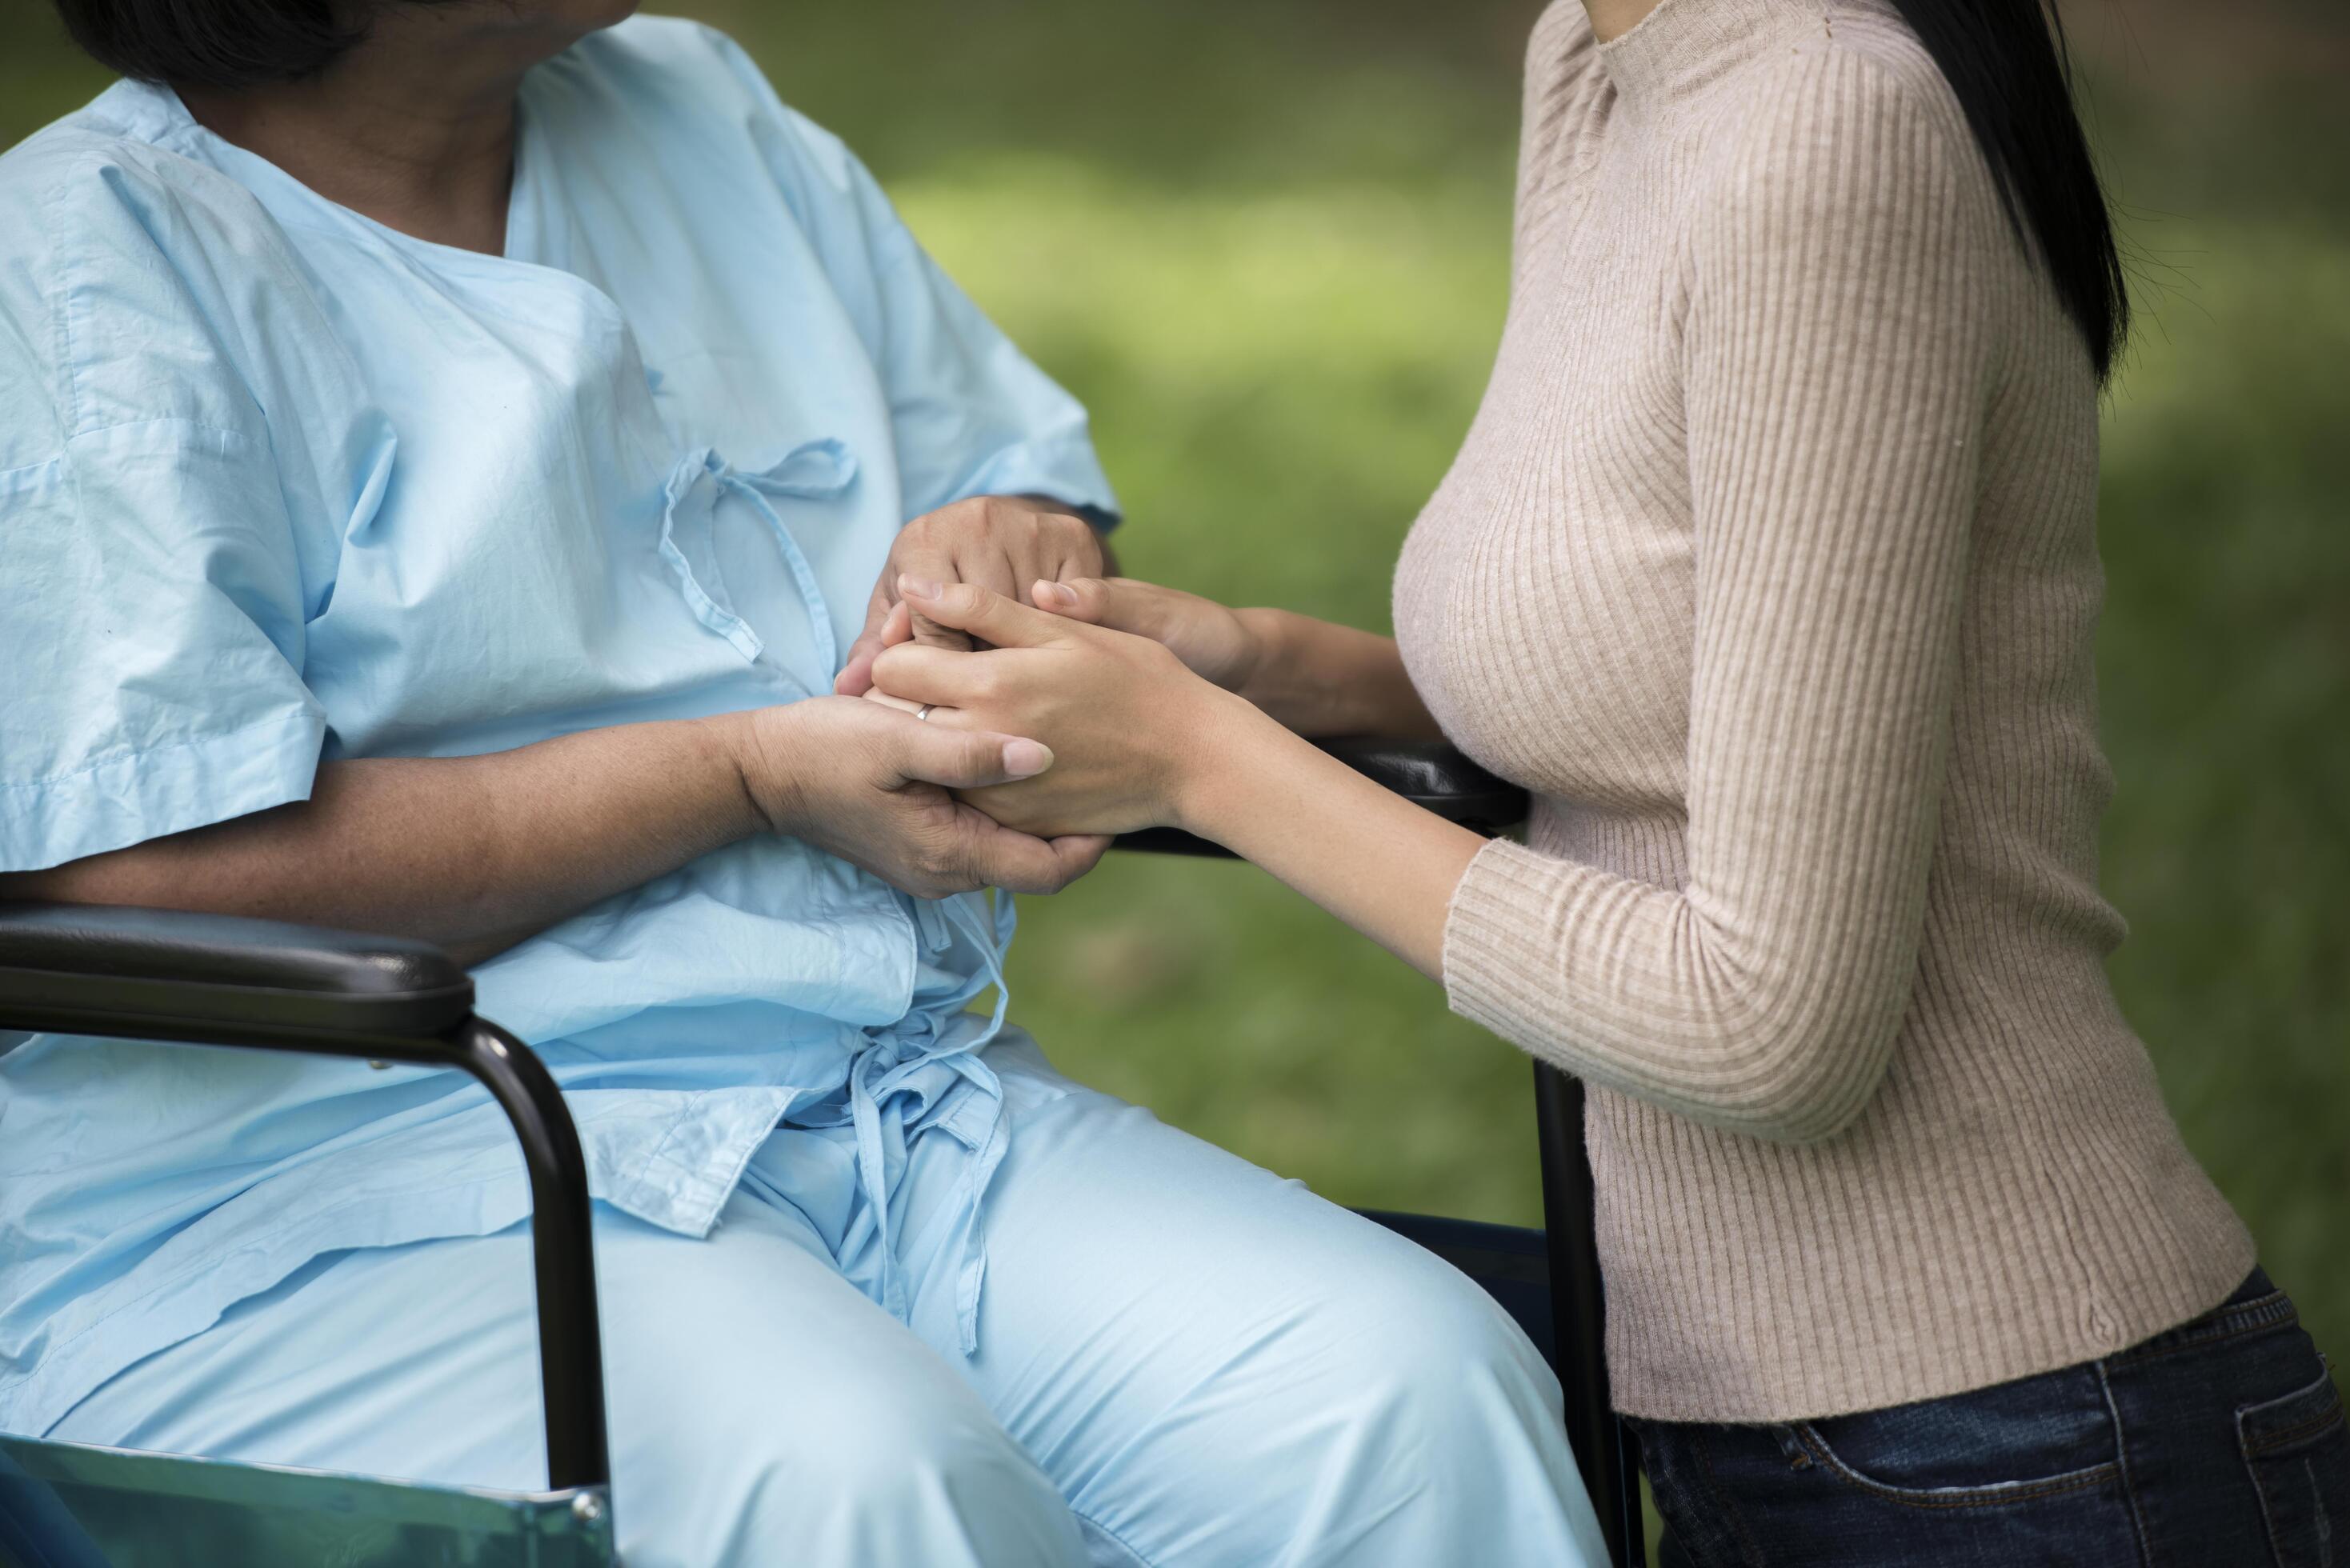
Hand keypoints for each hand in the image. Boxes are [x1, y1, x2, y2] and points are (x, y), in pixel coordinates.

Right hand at [724, 696, 1108, 896]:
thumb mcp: (897, 741)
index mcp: (951, 853)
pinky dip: (1007, 803)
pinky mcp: (922, 842)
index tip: (1118, 797)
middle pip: (1038, 859)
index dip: (1094, 840)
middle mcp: (948, 871)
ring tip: (1072, 757)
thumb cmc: (825, 749)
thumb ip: (969, 752)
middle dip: (1073, 819)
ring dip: (1040, 808)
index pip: (1051, 871)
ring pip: (1012, 843)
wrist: (762, 771)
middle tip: (1107, 768)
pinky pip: (984, 831)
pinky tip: (1016, 758)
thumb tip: (1044, 757)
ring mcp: (933, 862)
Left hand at [834, 495, 1105, 696]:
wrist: (1004, 533)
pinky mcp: (1072, 534)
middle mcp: (976, 521)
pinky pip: (1069, 605)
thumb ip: (877, 647)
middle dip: (983, 664)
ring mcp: (1027, 525)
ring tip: (1018, 683)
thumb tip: (847, 685)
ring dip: (1025, 655)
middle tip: (985, 698)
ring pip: (1029, 617)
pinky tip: (1048, 652)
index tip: (949, 696)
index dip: (941, 668)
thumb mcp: (906, 606)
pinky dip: (1060, 633)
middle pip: (984, 621)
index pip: (933, 623)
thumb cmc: (941, 580)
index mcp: (925, 538)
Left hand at [867, 578, 1258, 838]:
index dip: (901, 651)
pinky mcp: (1014, 822)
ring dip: (930, 740)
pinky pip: (961, 796)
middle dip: (904, 699)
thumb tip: (913, 585)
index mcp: (989, 684)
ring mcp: (995, 791)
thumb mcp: (1064, 631)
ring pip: (923, 763)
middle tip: (939, 685)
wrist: (1195, 758)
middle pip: (895, 719)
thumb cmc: (1138, 680)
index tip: (927, 648)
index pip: (889, 667)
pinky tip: (998, 754)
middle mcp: (980, 743)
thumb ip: (980, 606)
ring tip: (971, 717)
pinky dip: (965, 775)